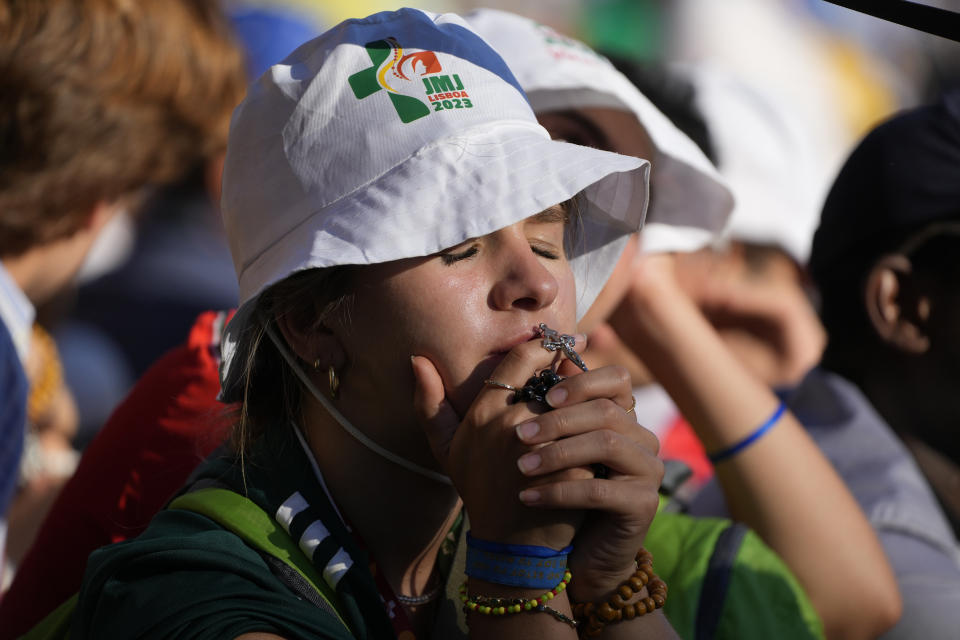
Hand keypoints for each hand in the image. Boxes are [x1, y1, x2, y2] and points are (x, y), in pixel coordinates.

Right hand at [411, 338, 589, 549]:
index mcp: (482, 413)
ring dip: (590, 399)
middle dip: (572, 374)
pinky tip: (609, 427)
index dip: (547, 345)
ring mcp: (544, 447)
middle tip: (587, 370)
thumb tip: (417, 359)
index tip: (568, 341)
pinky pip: (595, 433)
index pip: (522, 358)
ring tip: (602, 398)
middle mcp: (511, 424)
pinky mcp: (572, 467)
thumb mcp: (447, 449)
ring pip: (578, 404)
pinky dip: (603, 428)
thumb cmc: (479, 489)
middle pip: (554, 379)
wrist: (512, 544)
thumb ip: (430, 403)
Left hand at [510, 365, 663, 601]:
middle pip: (606, 410)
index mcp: (622, 417)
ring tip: (521, 467)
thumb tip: (521, 368)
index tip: (544, 396)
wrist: (578, 553)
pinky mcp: (644, 504)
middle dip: (559, 420)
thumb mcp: (549, 449)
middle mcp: (642, 438)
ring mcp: (648, 470)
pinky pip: (600, 490)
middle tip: (519, 434)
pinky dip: (560, 491)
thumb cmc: (559, 493)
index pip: (617, 378)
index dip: (582, 381)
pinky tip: (528, 497)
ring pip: (607, 444)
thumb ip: (543, 411)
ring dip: (558, 453)